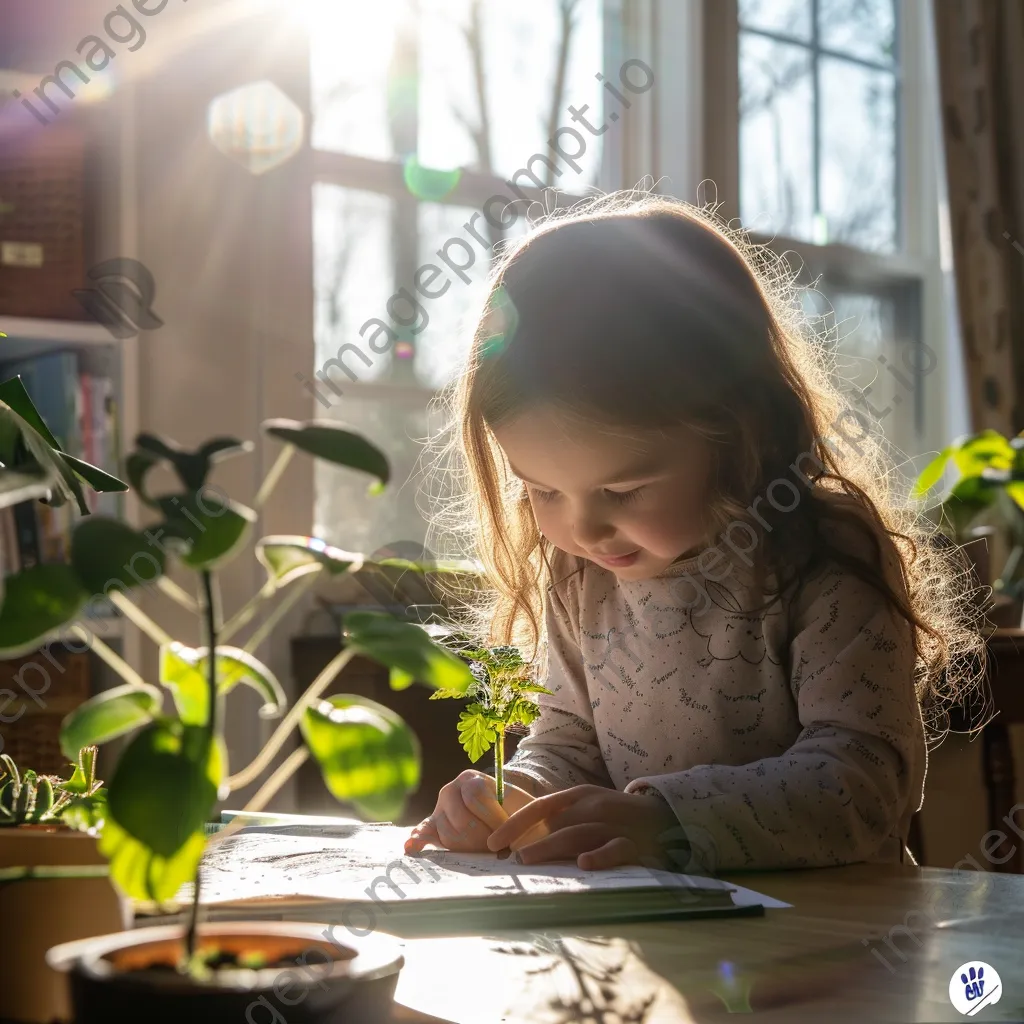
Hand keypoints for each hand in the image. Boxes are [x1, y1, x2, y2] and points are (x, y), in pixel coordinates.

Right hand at [403, 770, 543, 854]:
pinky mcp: (433, 829)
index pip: (475, 796)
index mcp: (471, 779)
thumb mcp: (521, 807)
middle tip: (497, 845)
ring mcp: (439, 810)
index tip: (507, 831)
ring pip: (449, 836)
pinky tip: (411, 847)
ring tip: (484, 848)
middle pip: (461, 820)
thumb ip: (514, 816)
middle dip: (483, 837)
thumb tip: (505, 837)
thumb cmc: (517, 813)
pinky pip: (423, 833)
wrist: (510, 819)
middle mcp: (450, 791)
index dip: (493, 817)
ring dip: (470, 847)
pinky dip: (417, 840)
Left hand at [485, 785, 680, 870]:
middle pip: (556, 824)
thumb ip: (559, 821)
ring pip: (578, 834)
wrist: (665, 817)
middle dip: (530, 841)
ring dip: (551, 847)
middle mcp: (592, 807)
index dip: (515, 823)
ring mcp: (612, 825)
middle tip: (509, 858)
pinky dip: (600, 856)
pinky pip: (615, 849)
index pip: (540, 807)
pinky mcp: (632, 844)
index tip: (492, 841)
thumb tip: (519, 843)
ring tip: (528, 860)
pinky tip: (584, 864)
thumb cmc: (615, 817)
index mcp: (578, 797)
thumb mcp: (586, 809)